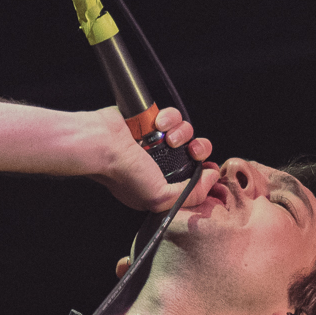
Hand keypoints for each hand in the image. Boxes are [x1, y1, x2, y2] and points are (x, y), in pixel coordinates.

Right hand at [90, 105, 216, 211]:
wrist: (102, 145)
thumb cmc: (124, 174)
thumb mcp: (161, 198)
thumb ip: (191, 194)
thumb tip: (213, 178)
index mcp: (162, 184)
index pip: (194, 178)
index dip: (204, 171)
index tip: (209, 168)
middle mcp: (160, 162)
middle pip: (195, 152)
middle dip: (200, 149)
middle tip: (192, 150)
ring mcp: (156, 140)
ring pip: (186, 131)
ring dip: (182, 132)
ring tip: (167, 137)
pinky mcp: (151, 121)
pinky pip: (173, 116)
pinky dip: (169, 117)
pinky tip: (157, 124)